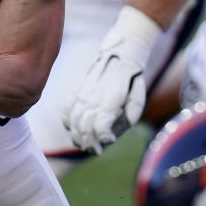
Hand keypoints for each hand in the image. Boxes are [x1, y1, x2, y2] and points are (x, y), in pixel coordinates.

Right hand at [63, 6, 161, 152]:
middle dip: (90, 142)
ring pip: (74, 121)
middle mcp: (94, 97)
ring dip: (78, 136)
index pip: (101, 125)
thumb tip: (111, 135)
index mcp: (112, 99)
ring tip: (84, 145)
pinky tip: (73, 130)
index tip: (110, 140)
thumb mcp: (137, 100)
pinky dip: (68, 122)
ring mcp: (83, 93)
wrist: (120, 55)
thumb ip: (126, 119)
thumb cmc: (132, 82)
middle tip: (95, 150)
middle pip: (85, 127)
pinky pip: (67, 110)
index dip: (103, 138)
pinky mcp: (76, 90)